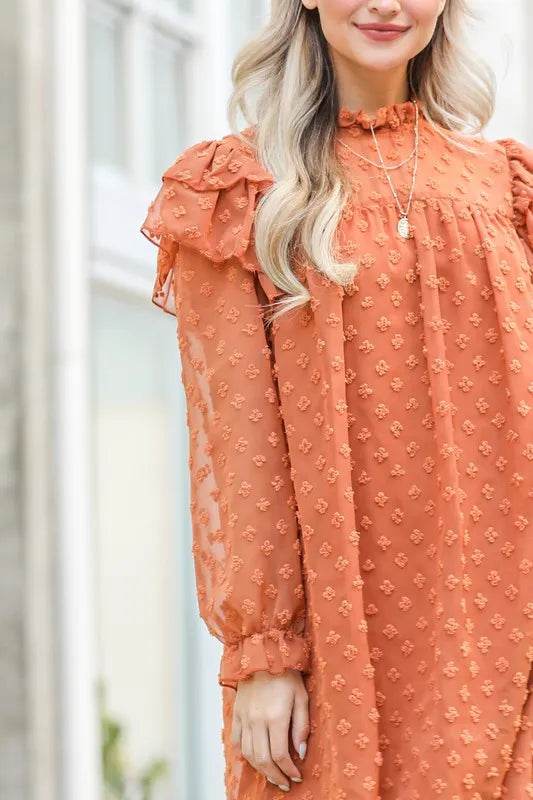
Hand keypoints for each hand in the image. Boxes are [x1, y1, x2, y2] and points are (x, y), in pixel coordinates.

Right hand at [231, 668, 308, 791]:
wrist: (263, 653)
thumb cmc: (287, 674)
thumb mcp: (302, 697)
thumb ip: (301, 726)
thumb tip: (301, 752)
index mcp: (275, 717)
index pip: (279, 755)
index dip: (288, 770)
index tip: (297, 777)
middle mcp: (257, 720)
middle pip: (263, 759)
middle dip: (275, 776)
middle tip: (285, 783)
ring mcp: (245, 718)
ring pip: (248, 754)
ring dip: (260, 770)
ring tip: (272, 775)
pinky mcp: (237, 713)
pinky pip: (237, 741)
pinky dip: (244, 755)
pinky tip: (254, 760)